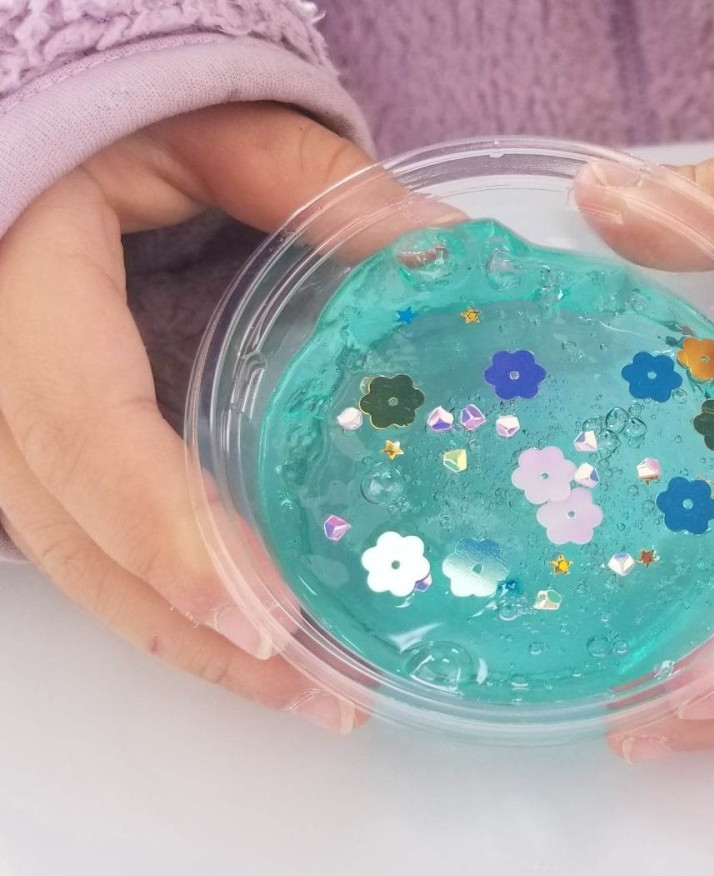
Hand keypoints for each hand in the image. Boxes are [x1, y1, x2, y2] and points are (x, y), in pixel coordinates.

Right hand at [0, 104, 378, 732]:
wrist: (51, 135)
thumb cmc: (127, 120)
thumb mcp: (215, 132)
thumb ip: (316, 186)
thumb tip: (447, 252)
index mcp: (25, 286)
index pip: (85, 427)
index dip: (168, 530)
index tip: (267, 615)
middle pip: (74, 535)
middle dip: (197, 629)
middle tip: (324, 694)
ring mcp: (7, 422)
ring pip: (71, 562)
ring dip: (185, 640)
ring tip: (305, 694)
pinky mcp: (38, 446)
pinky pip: (83, 545)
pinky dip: (164, 603)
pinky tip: (248, 639)